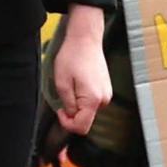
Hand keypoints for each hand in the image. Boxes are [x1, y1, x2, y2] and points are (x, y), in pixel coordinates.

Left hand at [51, 14, 112, 134]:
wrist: (86, 39)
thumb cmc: (73, 56)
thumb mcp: (62, 83)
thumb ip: (67, 104)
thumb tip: (71, 116)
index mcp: (93, 99)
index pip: (81, 127)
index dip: (67, 124)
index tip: (59, 111)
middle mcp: (104, 99)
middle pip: (86, 119)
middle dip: (72, 114)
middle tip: (62, 97)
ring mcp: (106, 93)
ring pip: (89, 111)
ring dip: (77, 105)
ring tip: (71, 87)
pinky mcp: (105, 88)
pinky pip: (93, 102)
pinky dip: (83, 99)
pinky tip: (77, 85)